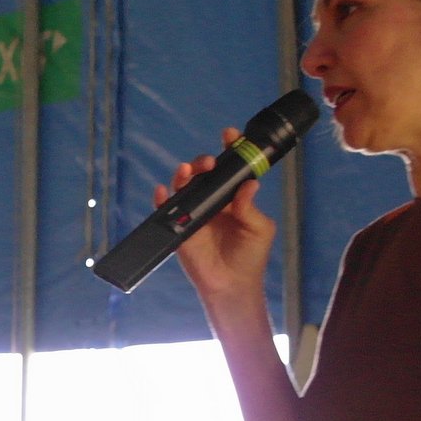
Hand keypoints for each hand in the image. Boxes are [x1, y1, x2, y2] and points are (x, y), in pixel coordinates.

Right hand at [155, 128, 276, 301]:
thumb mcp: (259, 228)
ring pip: (184, 185)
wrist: (231, 285)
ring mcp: (194, 213)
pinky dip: (161, 197)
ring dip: (183, 174)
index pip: (229, 169)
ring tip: (187, 171)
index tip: (230, 136)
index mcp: (233, 198)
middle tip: (208, 163)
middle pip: (204, 173)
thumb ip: (251, 206)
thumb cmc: (250, 257)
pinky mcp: (179, 227)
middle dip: (204, 161)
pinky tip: (162, 191)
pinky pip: (166, 208)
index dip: (229, 150)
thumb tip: (249, 183)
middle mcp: (212, 201)